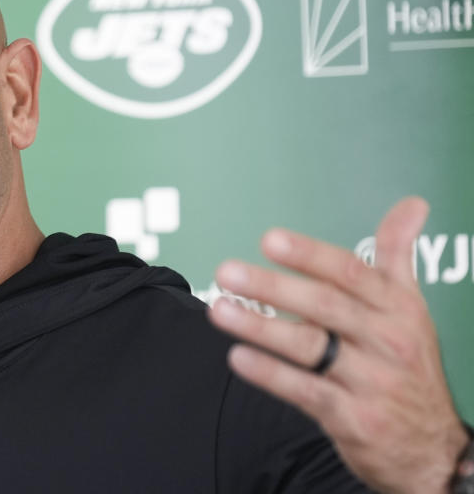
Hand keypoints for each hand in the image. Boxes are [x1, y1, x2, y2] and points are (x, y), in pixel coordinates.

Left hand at [208, 197, 468, 493]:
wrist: (430, 445)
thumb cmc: (409, 364)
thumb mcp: (411, 307)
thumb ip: (398, 255)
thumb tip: (412, 204)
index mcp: (398, 308)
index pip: (351, 273)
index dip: (310, 255)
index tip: (270, 240)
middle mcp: (387, 341)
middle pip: (325, 306)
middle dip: (273, 286)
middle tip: (227, 271)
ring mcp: (371, 382)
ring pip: (309, 347)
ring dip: (259, 327)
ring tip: (219, 309)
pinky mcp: (353, 418)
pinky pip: (305, 391)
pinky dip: (270, 375)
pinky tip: (238, 357)